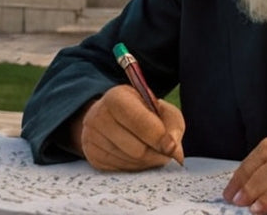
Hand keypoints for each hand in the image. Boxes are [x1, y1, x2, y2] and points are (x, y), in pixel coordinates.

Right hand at [68, 84, 185, 170]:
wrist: (110, 115)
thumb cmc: (140, 110)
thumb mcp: (159, 107)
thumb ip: (173, 125)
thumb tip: (174, 150)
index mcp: (116, 97)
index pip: (140, 122)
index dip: (159, 137)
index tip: (172, 147)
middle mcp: (99, 116)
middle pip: (136, 149)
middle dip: (157, 154)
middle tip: (166, 151)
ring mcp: (92, 138)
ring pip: (130, 162)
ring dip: (148, 161)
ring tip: (153, 150)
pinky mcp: (92, 156)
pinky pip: (121, 170)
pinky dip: (136, 166)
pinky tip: (138, 155)